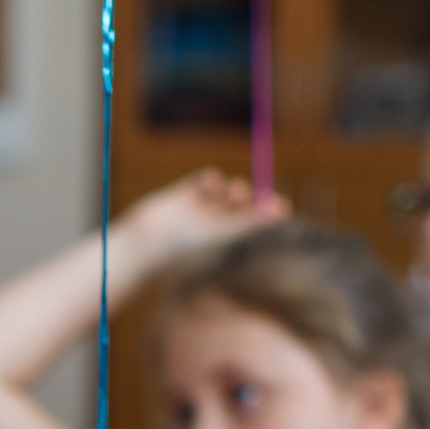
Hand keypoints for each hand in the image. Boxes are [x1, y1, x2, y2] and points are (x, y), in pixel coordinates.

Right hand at [120, 169, 289, 267]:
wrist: (145, 243)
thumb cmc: (184, 249)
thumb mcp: (222, 237)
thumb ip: (250, 223)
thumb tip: (281, 210)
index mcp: (228, 244)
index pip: (257, 226)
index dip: (271, 215)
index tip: (284, 208)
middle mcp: (217, 227)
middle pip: (247, 207)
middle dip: (256, 200)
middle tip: (263, 199)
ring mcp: (201, 210)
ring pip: (229, 192)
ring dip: (236, 189)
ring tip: (234, 193)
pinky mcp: (185, 195)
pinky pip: (208, 180)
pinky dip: (213, 179)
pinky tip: (211, 184)